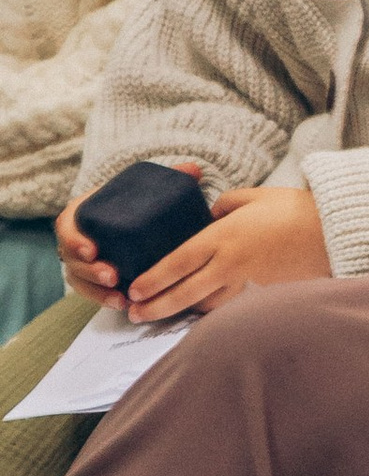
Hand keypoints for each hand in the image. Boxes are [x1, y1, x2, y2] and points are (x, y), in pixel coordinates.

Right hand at [57, 159, 202, 301]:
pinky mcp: (92, 278)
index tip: (93, 250)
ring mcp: (83, 261)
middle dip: (89, 271)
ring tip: (119, 298)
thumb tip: (194, 170)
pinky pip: (91, 293)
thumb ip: (167, 178)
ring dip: (97, 291)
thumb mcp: (144, 188)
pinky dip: (104, 300)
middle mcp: (78, 238)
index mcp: (83, 212)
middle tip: (112, 276)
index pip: (67, 226)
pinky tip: (122, 305)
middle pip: (72, 258)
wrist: (131, 218)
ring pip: (80, 280)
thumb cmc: (134, 201)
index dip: (74, 240)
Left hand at [125, 183, 331, 320]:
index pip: (178, 262)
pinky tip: (198, 310)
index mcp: (223, 237)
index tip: (133, 289)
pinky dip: (210, 310)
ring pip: (205, 304)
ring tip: (160, 313)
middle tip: (134, 313)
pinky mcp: (262, 296)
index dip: (153, 279)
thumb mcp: (253, 196)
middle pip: (185, 292)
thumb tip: (210, 214)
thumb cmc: (294, 210)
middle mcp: (230, 264)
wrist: (333, 233)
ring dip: (181, 310)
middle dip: (156, 306)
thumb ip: (224, 204)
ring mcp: (247, 284)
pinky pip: (229, 307)